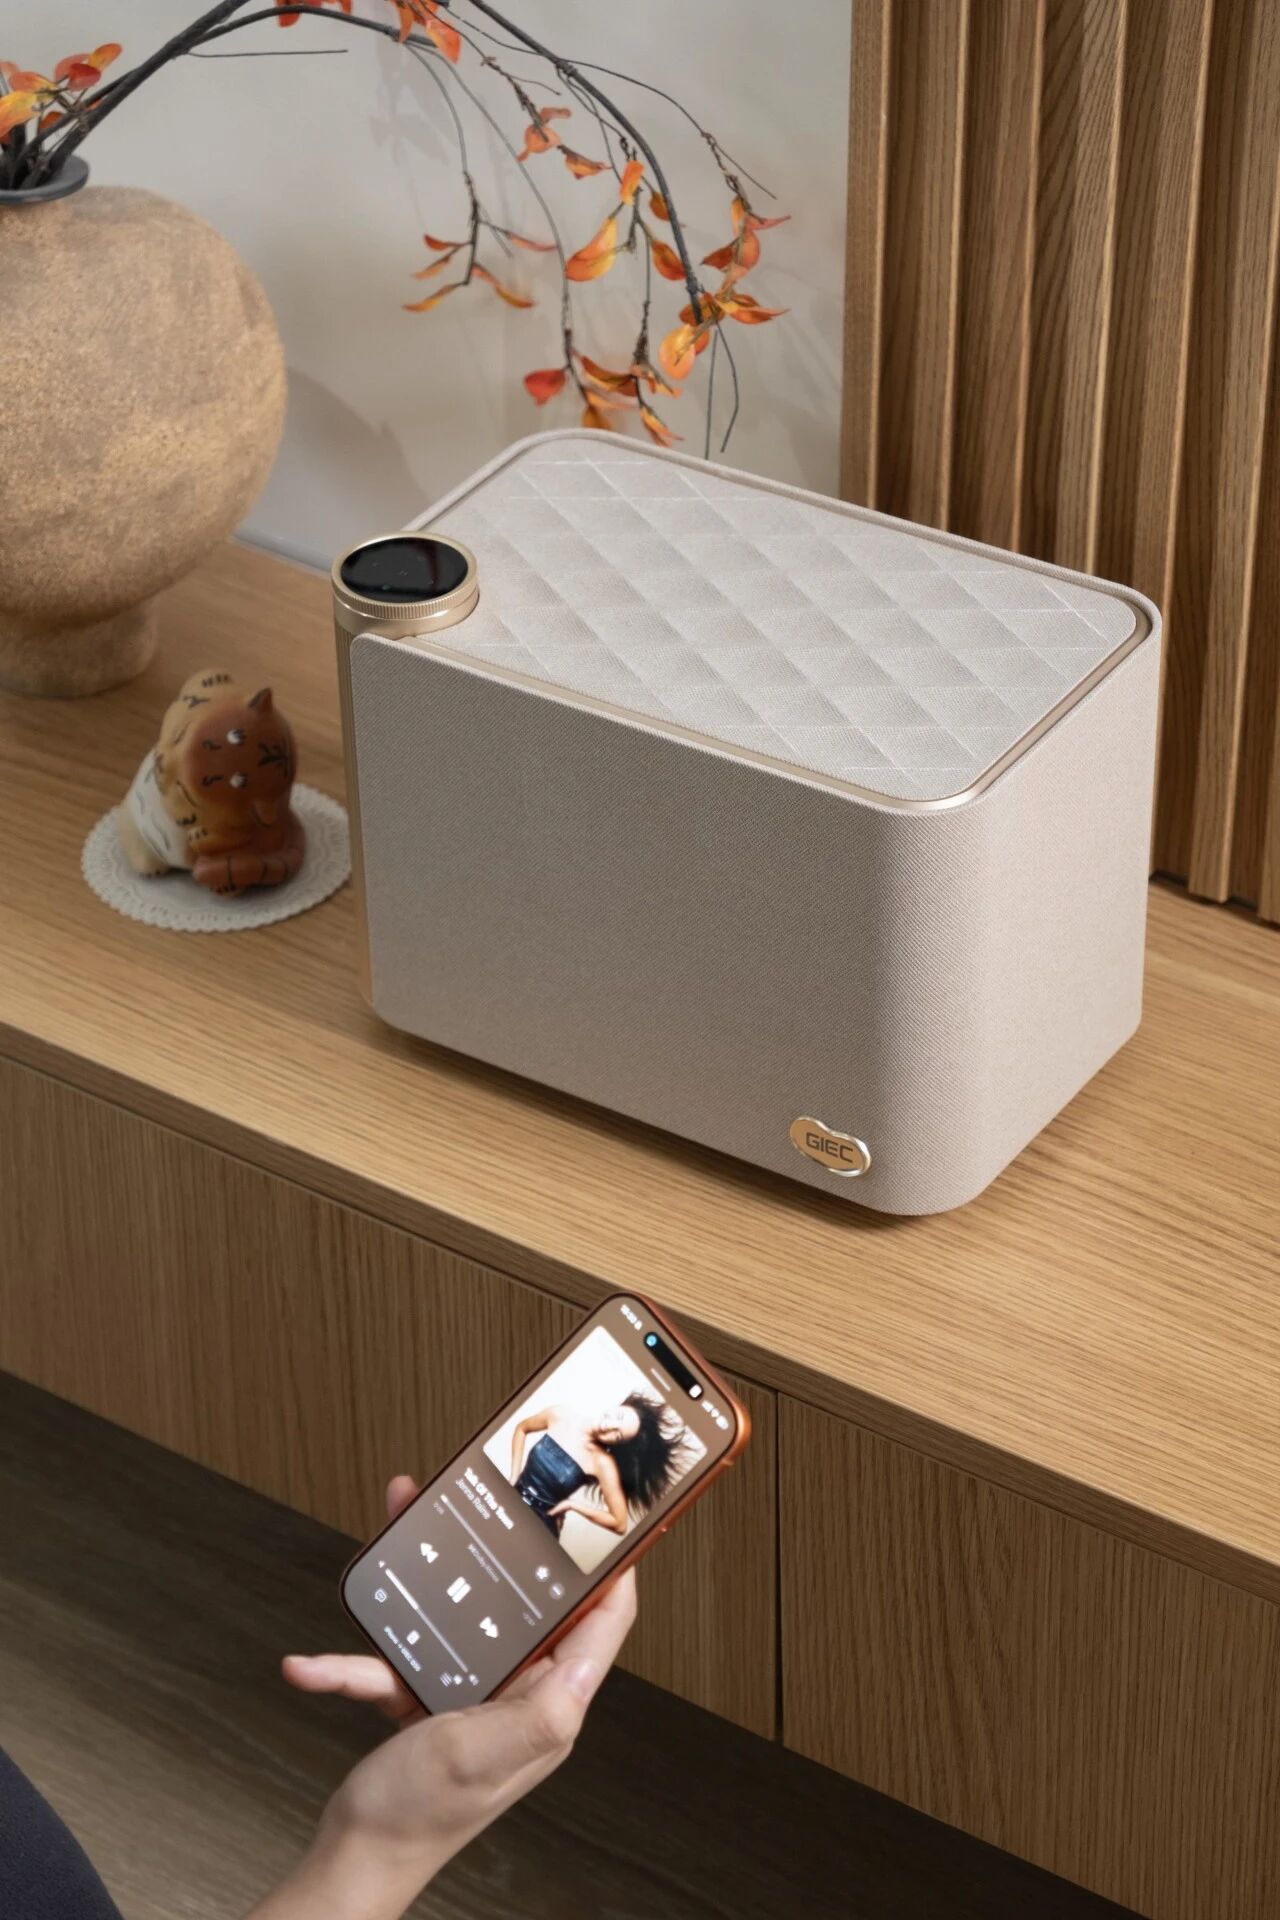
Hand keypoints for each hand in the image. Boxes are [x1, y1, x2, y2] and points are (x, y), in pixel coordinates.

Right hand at [255, 1477, 634, 1918]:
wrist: (356, 1858)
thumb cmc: (420, 1817)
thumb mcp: (481, 1753)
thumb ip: (537, 1709)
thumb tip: (590, 1660)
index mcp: (547, 1703)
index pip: (600, 1624)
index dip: (608, 1569)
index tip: (596, 1516)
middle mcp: (517, 1695)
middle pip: (521, 1604)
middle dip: (496, 1550)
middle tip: (479, 1499)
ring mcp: (471, 1695)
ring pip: (456, 1616)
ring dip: (421, 1582)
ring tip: (397, 1531)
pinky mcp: (427, 1699)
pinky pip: (395, 1660)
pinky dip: (353, 1662)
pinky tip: (311, 1666)